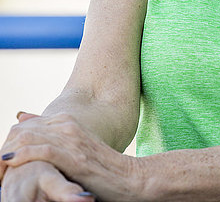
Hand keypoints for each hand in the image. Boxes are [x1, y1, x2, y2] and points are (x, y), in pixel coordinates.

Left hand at [0, 113, 143, 201]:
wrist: (130, 178)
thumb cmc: (101, 168)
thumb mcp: (74, 147)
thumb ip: (50, 136)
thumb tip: (22, 119)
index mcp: (66, 121)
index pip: (25, 126)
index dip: (9, 142)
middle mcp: (67, 124)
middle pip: (23, 130)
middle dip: (4, 146)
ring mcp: (71, 138)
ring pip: (28, 138)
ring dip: (7, 151)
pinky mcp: (74, 155)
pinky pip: (41, 151)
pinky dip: (22, 157)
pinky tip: (9, 163)